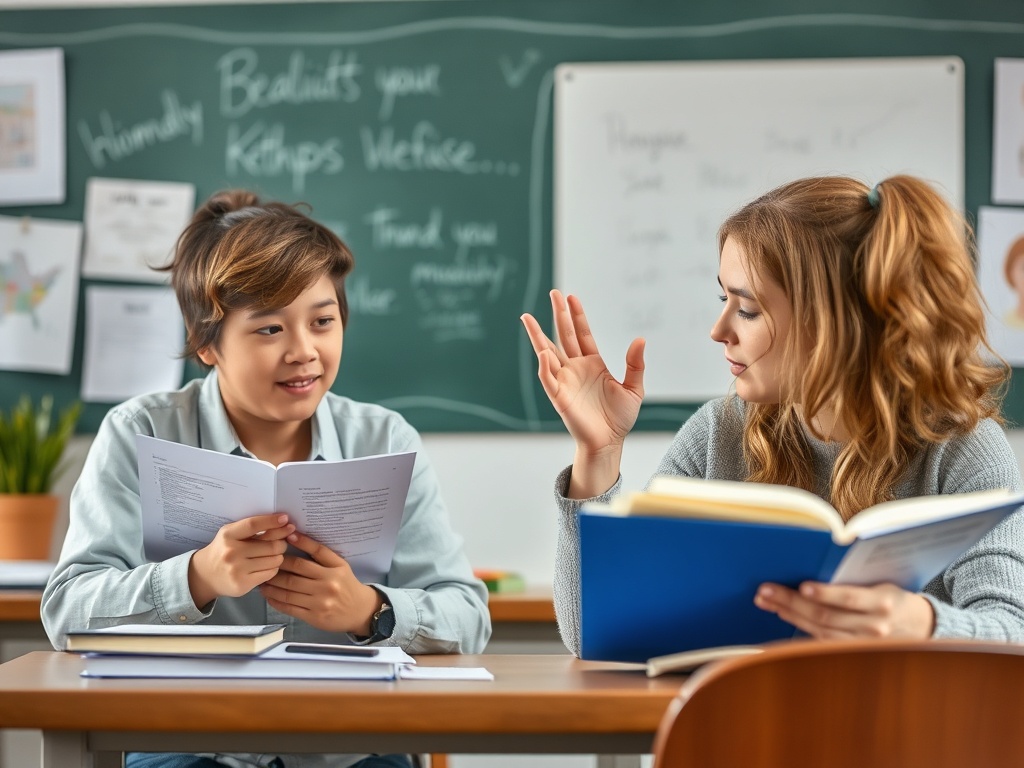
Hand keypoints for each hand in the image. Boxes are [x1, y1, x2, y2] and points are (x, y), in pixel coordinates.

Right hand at [188, 514, 294, 608]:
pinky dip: (273, 568)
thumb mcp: (232, 534)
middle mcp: (231, 552)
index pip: (253, 525)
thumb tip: (283, 521)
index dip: (272, 521)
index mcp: (228, 535)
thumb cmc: (224, 550)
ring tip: (273, 555)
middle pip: (271, 545)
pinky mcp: (243, 584)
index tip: (286, 519)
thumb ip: (252, 528)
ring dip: (279, 556)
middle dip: (282, 543)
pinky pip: (270, 573)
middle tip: (282, 543)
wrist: (205, 575)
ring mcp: (237, 569)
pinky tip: (267, 566)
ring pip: (274, 560)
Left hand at [258, 530, 379, 634]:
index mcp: (336, 568)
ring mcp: (320, 602)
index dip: (298, 543)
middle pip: (296, 571)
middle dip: (277, 566)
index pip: (314, 551)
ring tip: (262, 580)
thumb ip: (320, 553)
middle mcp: (328, 584)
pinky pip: (289, 607)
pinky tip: (268, 595)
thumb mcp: (340, 566)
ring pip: (289, 590)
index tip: (283, 538)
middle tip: (264, 561)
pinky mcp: (314, 616)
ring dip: (271, 585)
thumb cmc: (346, 585)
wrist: (360, 611)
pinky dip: (276, 601)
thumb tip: (293, 537)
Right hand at [521, 290, 644, 480]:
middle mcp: (576, 368)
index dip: (577, 315)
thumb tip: (640, 339)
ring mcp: (565, 380)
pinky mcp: (558, 396)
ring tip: (527, 317)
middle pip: (563, 336)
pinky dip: (544, 365)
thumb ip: (635, 364)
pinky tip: (543, 351)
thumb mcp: (634, 388)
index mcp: (593, 363)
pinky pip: (548, 377)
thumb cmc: (619, 418)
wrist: (609, 442)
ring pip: (548, 352)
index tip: (571, 297)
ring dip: (537, 335)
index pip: (582, 333)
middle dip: (558, 314)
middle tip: (553, 292)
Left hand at [754, 581, 935, 639]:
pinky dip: (798, 626)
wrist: (919, 627)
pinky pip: (820, 640)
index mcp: (883, 603)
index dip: (825, 594)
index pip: (850, 598)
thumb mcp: (883, 582)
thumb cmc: (894, 595)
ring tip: (765, 600)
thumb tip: (816, 563)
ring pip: (818, 630)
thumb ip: (856, 578)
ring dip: (787, 614)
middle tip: (765, 590)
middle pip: (826, 616)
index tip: (802, 586)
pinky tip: (782, 613)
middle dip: (791, 602)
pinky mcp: (851, 652)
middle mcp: (873, 627)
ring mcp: (861, 644)